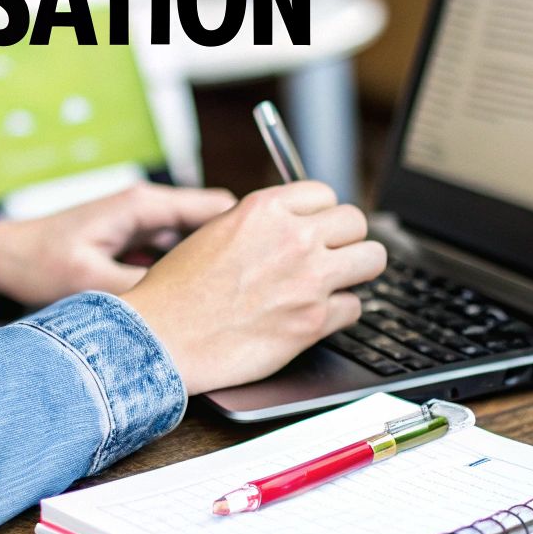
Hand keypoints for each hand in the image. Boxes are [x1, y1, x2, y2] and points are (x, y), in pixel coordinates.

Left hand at [0, 184, 237, 305]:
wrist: (2, 260)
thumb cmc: (37, 263)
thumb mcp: (91, 284)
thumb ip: (142, 294)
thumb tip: (185, 313)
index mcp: (143, 205)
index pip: (217, 208)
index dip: (247, 235)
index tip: (267, 262)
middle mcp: (148, 209)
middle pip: (212, 227)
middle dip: (233, 255)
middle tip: (255, 289)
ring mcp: (142, 226)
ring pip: (196, 244)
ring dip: (210, 268)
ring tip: (231, 300)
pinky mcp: (135, 244)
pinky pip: (174, 256)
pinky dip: (186, 275)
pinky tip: (195, 303)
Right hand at [119, 182, 386, 393]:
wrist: (161, 339)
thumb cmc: (176, 292)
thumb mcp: (214, 231)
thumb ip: (258, 223)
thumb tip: (290, 223)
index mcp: (265, 208)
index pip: (325, 194)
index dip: (321, 215)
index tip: (317, 229)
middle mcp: (294, 237)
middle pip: (356, 222)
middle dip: (346, 240)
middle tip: (331, 257)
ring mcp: (309, 279)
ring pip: (372, 260)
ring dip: (356, 272)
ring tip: (336, 284)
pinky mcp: (314, 321)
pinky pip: (355, 308)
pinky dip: (339, 314)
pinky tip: (316, 317)